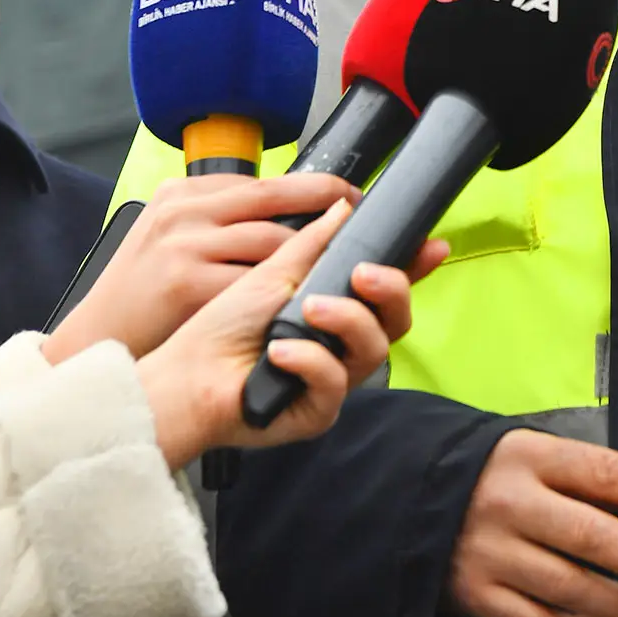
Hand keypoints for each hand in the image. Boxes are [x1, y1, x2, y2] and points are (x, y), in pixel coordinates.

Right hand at [42, 170, 366, 363]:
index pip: (267, 182)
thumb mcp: (176, 237)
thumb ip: (223, 219)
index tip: (349, 199)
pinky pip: (253, 285)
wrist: (98, 337)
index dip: (316, 190)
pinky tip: (307, 300)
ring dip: (312, 256)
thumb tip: (290, 212)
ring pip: (272, 242)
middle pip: (276, 198)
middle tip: (364, 220)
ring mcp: (183, 245)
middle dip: (328, 206)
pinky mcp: (184, 283)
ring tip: (344, 264)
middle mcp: (185, 210)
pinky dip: (284, 293)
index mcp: (186, 194)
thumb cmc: (145, 293)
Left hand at [135, 200, 448, 464]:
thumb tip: (346, 205)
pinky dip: (309, 362)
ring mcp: (332, 378)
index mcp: (334, 307)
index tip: (432, 246)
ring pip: (373, 350)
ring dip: (345, 321)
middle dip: (390, 291)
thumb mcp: (273, 271)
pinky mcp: (316, 410)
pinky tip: (279, 353)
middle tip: (363, 273)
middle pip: (396, 320)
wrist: (185, 375)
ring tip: (308, 310)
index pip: (385, 287)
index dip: (414, 267)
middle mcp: (340, 344)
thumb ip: (315, 242)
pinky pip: (334, 384)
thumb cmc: (220, 328)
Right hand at [447, 430, 617, 616]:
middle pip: (594, 537)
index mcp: (534, 456)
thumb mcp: (549, 459)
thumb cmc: (502, 478)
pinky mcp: (474, 595)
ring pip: (570, 587)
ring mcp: (490, 552)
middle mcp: (511, 502)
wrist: (412, 502)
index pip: (609, 476)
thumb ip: (611, 476)